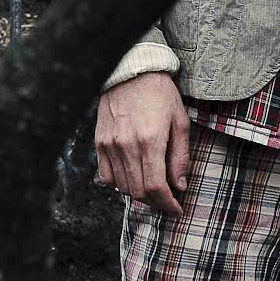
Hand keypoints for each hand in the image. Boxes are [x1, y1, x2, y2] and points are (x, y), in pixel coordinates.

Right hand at [94, 73, 189, 215]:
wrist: (131, 71)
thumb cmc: (159, 93)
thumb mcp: (180, 121)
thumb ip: (180, 156)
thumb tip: (180, 185)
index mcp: (149, 140)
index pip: (155, 187)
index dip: (167, 204)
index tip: (177, 209)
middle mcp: (126, 146)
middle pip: (138, 192)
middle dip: (156, 202)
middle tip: (168, 200)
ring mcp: (109, 145)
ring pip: (122, 187)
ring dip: (139, 194)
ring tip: (153, 188)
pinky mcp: (99, 143)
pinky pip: (105, 177)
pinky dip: (120, 184)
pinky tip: (133, 176)